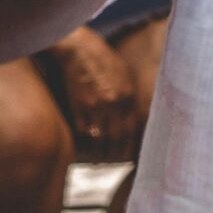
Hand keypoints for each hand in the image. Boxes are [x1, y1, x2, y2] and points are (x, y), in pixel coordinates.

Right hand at [49, 28, 140, 156]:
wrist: (80, 50)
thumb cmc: (103, 61)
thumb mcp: (124, 75)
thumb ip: (130, 97)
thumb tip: (133, 118)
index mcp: (128, 95)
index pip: (132, 129)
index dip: (130, 146)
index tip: (128, 155)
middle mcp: (114, 103)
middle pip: (117, 138)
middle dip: (116, 154)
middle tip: (114, 161)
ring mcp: (96, 106)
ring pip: (100, 139)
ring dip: (100, 153)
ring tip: (99, 160)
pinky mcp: (78, 107)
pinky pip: (83, 133)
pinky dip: (85, 144)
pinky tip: (86, 150)